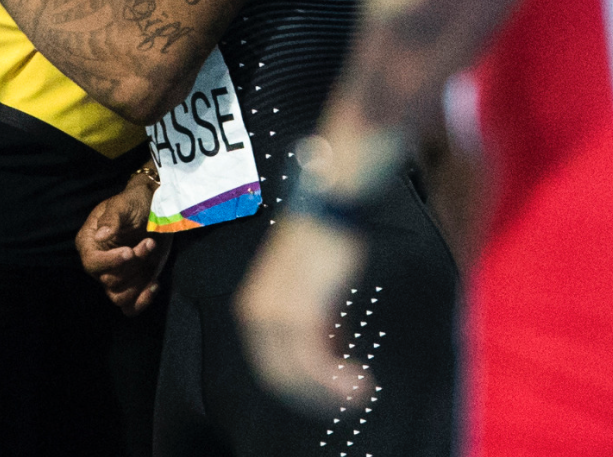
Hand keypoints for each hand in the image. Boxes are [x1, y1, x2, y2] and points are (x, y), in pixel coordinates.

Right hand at [77, 171, 169, 314]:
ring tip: (151, 256)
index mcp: (89, 243)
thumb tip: (100, 236)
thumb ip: (112, 218)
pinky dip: (142, 301)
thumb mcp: (124, 204)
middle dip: (133, 265)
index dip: (110, 262)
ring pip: (119, 297)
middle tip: (149, 243)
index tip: (130, 252)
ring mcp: (114, 276)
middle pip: (109, 280)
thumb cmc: (135, 203)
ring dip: (139, 280)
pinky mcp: (131, 284)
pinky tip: (155, 284)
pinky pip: (130, 307)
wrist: (156, 209)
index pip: (92, 263)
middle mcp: (98, 264)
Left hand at [236, 213, 372, 412]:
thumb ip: (316, 321)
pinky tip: (357, 380)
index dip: (300, 387)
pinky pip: (314, 361)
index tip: (327, 396)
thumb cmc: (323, 243)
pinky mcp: (300, 313)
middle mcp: (257, 315)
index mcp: (254, 308)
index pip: (269, 365)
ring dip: (329, 392)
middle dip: (315, 397)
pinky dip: (335, 379)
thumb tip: (330, 351)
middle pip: (279, 377)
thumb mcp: (313, 288)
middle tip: (345, 402)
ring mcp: (276, 316)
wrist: (329, 209)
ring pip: (297, 375)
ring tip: (358, 392)